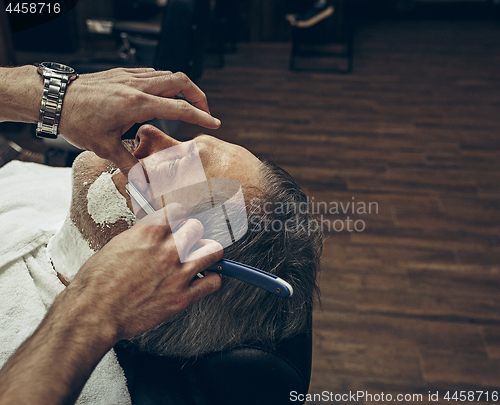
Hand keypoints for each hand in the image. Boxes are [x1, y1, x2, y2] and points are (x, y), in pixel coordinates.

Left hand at [58, 68, 220, 175]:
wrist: (54, 98)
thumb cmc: (77, 120)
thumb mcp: (104, 147)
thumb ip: (130, 164)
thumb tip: (144, 183)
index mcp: (136, 104)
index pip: (180, 107)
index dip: (201, 116)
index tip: (214, 123)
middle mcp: (137, 86)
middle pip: (181, 81)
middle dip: (198, 96)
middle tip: (203, 112)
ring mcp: (131, 76)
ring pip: (168, 74)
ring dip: (182, 89)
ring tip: (185, 107)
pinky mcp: (123, 73)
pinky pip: (153, 73)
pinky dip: (165, 84)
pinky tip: (161, 98)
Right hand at [66, 215, 222, 341]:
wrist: (93, 313)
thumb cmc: (97, 282)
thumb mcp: (117, 245)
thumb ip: (142, 236)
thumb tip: (156, 233)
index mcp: (149, 232)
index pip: (178, 210)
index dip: (176, 218)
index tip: (175, 224)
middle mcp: (167, 249)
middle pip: (197, 227)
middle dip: (191, 234)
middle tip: (186, 244)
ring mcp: (177, 273)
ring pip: (213, 251)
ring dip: (207, 253)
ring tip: (199, 259)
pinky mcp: (182, 297)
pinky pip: (213, 282)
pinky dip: (211, 279)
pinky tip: (202, 280)